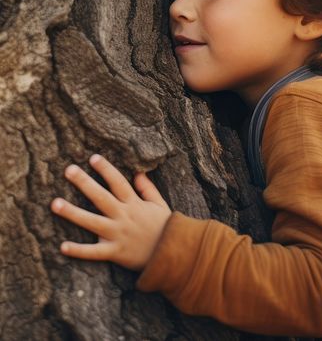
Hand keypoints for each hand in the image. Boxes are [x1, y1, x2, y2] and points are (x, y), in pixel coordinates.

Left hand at [51, 154, 171, 271]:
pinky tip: (62, 246)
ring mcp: (118, 234)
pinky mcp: (115, 252)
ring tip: (55, 203)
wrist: (174, 254)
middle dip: (85, 183)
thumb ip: (148, 189)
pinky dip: (79, 250)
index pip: (118, 183)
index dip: (106, 169)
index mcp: (135, 204)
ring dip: (73, 213)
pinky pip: (94, 252)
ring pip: (92, 222)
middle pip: (101, 197)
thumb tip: (138, 173)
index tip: (93, 158)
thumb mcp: (160, 205)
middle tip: (69, 170)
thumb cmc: (166, 228)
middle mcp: (124, 216)